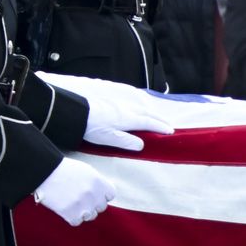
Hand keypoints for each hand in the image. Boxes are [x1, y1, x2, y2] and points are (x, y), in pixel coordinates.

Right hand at [33, 157, 114, 225]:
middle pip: (101, 207)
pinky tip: (65, 208)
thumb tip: (103, 192)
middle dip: (92, 204)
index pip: (111, 195)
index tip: (95, 193)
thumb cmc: (64, 170)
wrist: (45, 173)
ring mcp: (83, 206)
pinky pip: (77, 222)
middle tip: (80, 197)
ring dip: (82, 211)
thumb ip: (98, 182)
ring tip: (71, 202)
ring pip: (90, 216)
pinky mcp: (71, 215)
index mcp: (99, 182)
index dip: (102, 194)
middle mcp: (94, 195)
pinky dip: (71, 217)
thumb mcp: (86, 170)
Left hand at [35, 72, 176, 149]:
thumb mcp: (109, 139)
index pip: (148, 123)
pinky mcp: (111, 101)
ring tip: (155, 117)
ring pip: (139, 107)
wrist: (75, 112)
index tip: (170, 131)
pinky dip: (140, 106)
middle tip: (168, 124)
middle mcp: (126, 109)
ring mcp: (119, 104)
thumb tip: (142, 144)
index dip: (160, 127)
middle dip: (158, 119)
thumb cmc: (91, 127)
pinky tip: (137, 107)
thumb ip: (126, 142)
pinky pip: (131, 102)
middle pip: (146, 113)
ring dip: (150, 112)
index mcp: (128, 119)